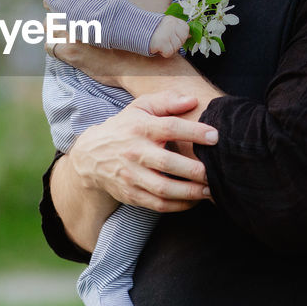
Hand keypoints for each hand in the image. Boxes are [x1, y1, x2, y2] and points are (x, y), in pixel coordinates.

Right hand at [67, 91, 216, 212]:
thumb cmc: (124, 128)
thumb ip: (166, 101)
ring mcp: (131, 175)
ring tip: (211, 190)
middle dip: (196, 170)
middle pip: (168, 163)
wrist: (90, 156)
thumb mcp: (140, 108)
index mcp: (140, 127)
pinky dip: (179, 205)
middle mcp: (135, 152)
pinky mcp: (131, 194)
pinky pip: (158, 204)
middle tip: (216, 172)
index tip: (215, 136)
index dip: (194, 132)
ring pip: (164, 189)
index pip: (170, 128)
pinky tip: (194, 200)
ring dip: (191, 192)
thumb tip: (193, 100)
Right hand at [149, 15, 189, 57]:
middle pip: (182, 40)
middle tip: (164, 40)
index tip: (170, 35)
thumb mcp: (165, 25)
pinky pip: (169, 53)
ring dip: (168, 48)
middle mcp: (171, 25)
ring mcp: (167, 33)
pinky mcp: (162, 42)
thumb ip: (177, 29)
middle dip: (174, 43)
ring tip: (159, 42)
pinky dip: (163, 53)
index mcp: (172, 19)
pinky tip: (157, 47)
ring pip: (176, 48)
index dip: (179, 35)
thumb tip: (191, 36)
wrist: (134, 30)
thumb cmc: (150, 30)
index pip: (186, 30)